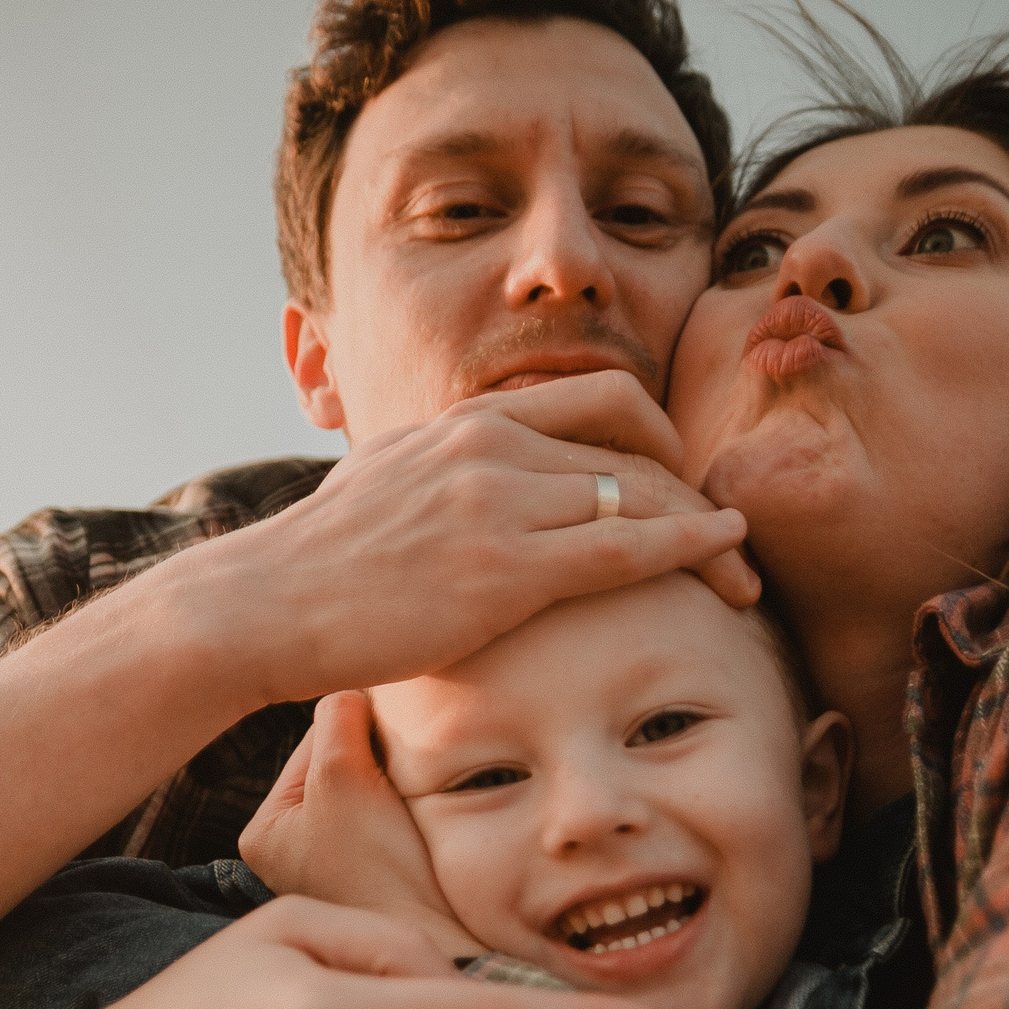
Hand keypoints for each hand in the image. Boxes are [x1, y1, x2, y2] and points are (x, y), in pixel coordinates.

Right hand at [162, 371, 758, 711]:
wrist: (259, 605)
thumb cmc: (316, 569)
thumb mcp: (381, 488)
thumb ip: (436, 476)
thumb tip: (450, 490)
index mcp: (465, 422)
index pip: (596, 402)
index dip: (659, 439)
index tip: (685, 485)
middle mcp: (489, 443)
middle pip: (634, 443)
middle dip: (695, 487)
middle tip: (735, 538)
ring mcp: (498, 500)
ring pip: (640, 494)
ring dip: (706, 532)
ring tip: (748, 574)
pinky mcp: (503, 567)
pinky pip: (624, 548)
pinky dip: (690, 548)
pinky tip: (727, 559)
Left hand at [241, 691, 482, 961]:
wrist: (446, 940)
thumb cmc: (383, 864)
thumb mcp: (343, 775)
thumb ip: (338, 716)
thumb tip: (352, 691)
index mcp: (263, 829)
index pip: (311, 740)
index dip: (358, 729)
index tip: (392, 746)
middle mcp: (289, 848)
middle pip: (338, 761)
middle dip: (376, 755)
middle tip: (408, 770)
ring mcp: (333, 863)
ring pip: (369, 783)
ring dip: (397, 778)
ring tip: (419, 799)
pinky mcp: (377, 872)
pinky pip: (391, 812)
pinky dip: (411, 805)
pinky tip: (427, 819)